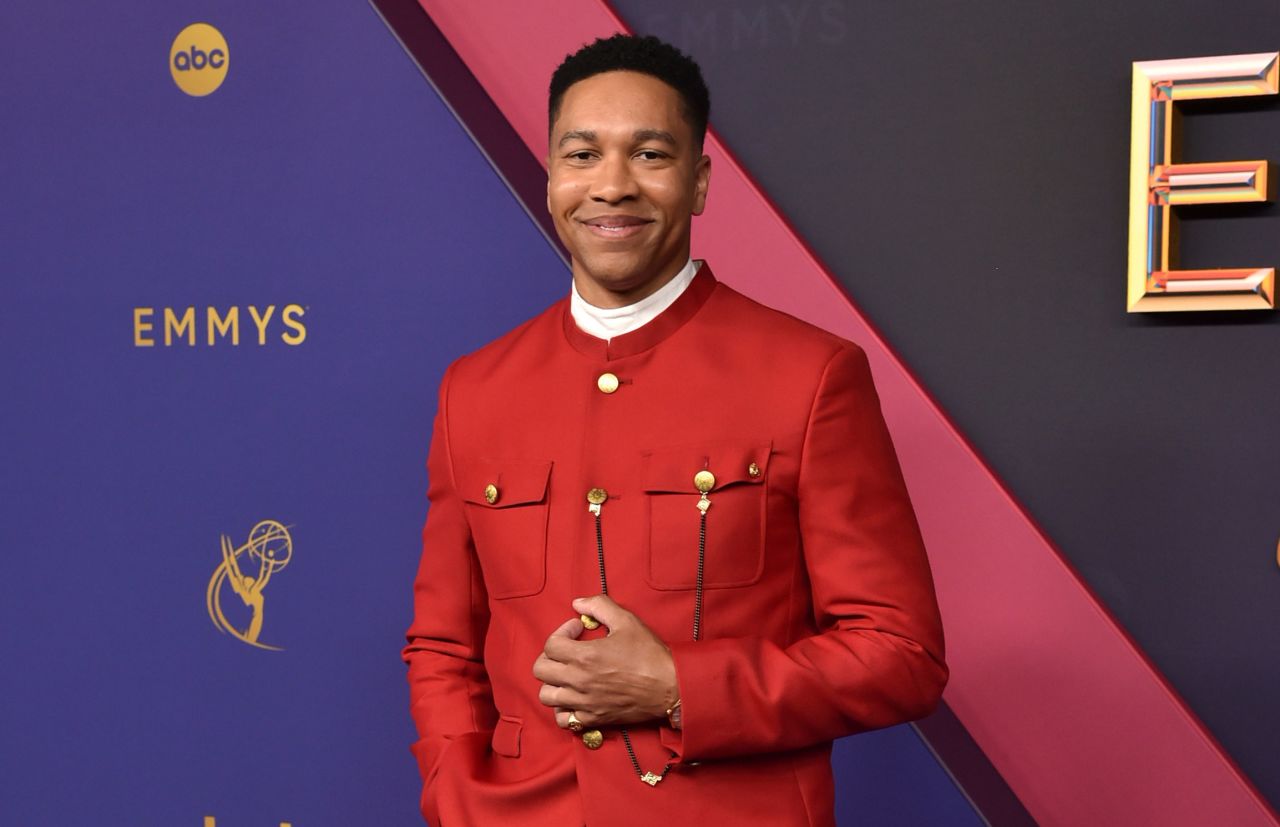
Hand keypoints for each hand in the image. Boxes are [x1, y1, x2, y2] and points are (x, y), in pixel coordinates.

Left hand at [532, 595, 678, 729]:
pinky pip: (563, 719)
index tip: (578, 629)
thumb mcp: (627, 621)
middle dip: (550, 655)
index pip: (550, 644)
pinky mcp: (592, 719)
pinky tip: (574, 696)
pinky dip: (563, 708)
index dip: (562, 631)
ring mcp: (584, 703)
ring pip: (547, 695)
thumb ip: (599, 605)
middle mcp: (579, 681)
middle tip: (567, 650)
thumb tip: (578, 602)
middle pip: (541, 669)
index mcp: (585, 656)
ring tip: (569, 673)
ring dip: (553, 681)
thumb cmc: (649, 654)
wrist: (670, 688)